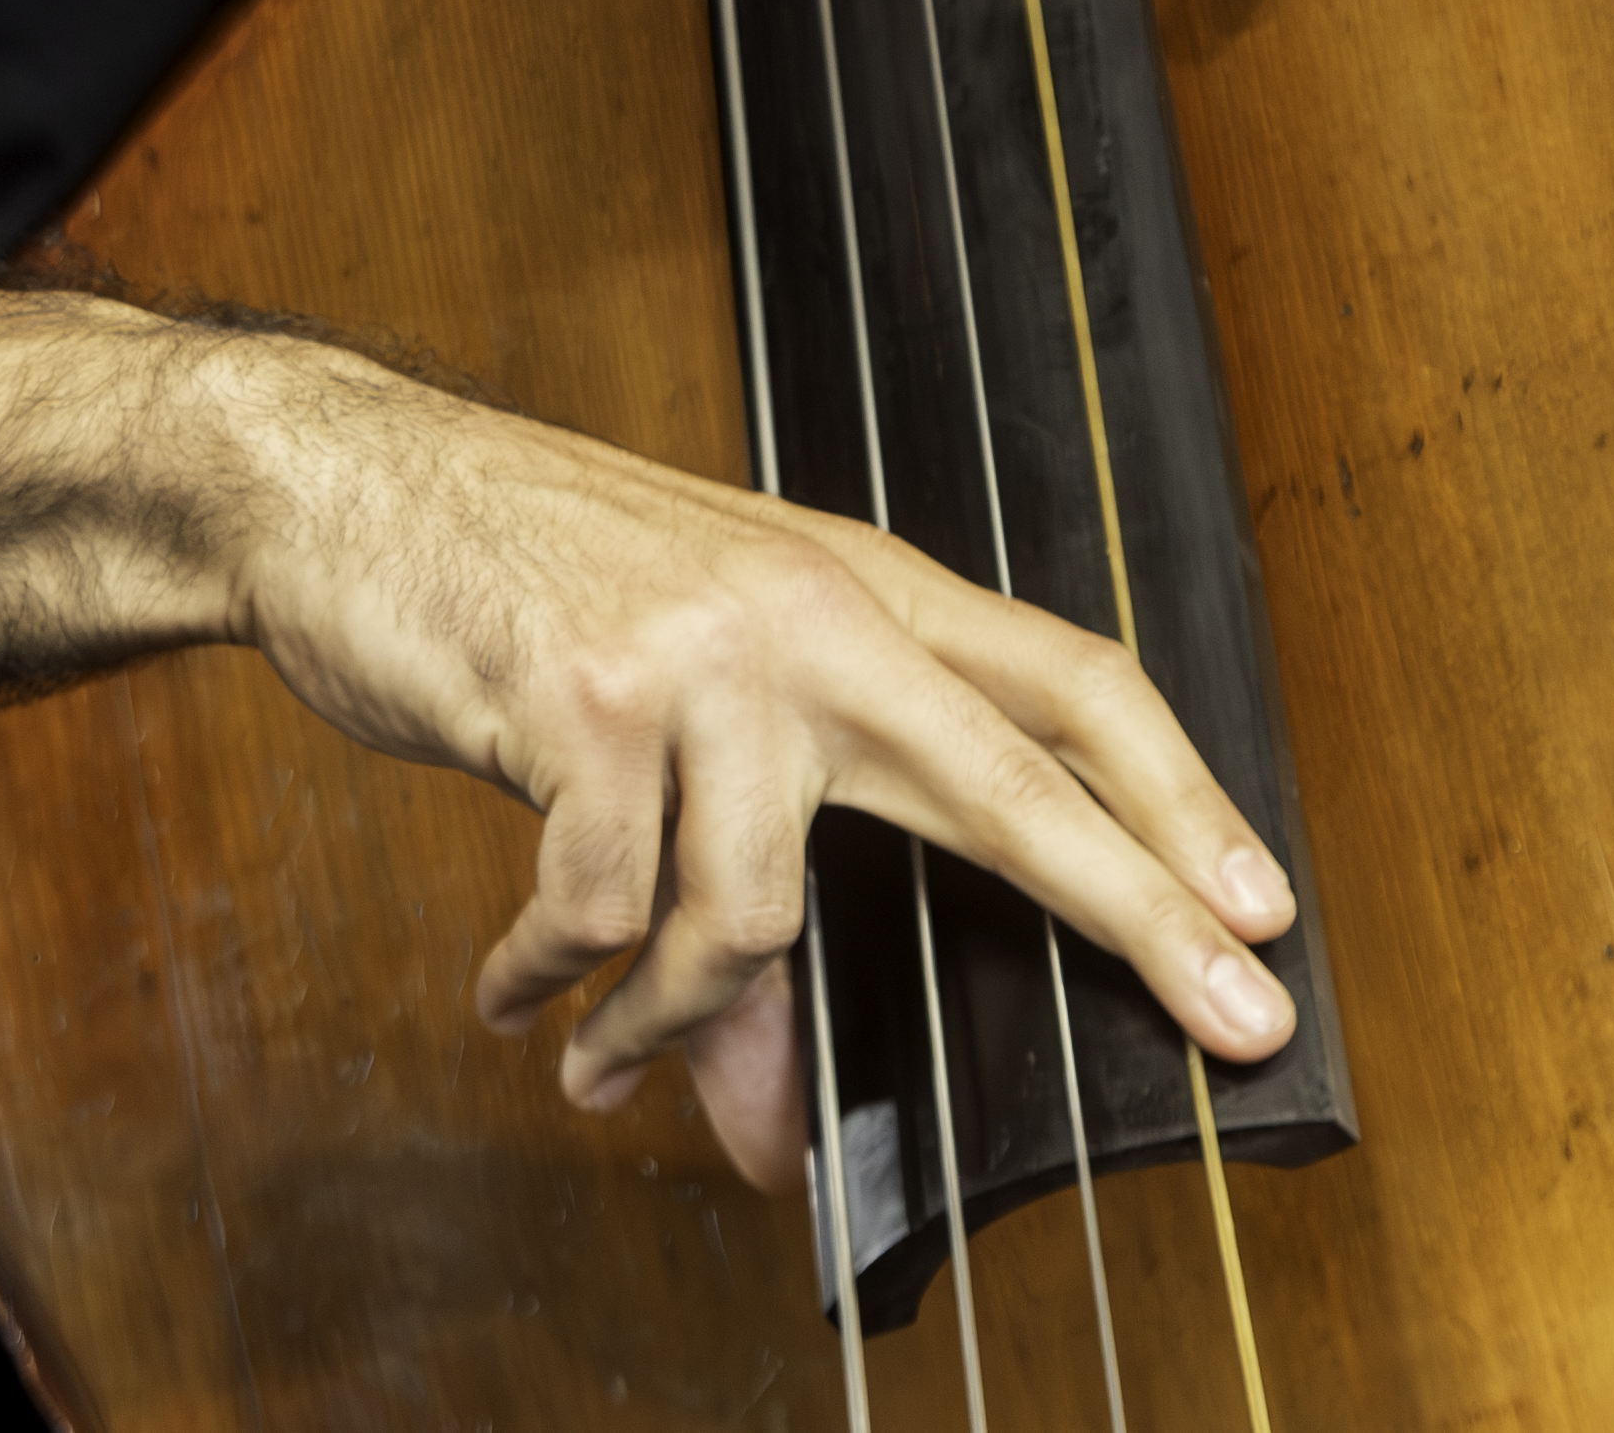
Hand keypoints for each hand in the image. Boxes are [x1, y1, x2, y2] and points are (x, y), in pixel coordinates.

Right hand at [220, 342, 1300, 1188]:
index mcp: (859, 588)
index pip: (1068, 679)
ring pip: (759, 907)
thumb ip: (742, 907)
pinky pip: (605, 907)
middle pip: (1018, 771)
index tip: (1267, 904)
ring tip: (600, 1058)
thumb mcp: (673, 718)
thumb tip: (771, 1133)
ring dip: (671, 1021)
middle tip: (1235, 1014)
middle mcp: (810, 602)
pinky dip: (556, 979)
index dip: (1180, 794)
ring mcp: (704, 642)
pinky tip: (517, 992)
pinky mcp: (585, 688)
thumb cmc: (526, 587)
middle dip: (1139, 905)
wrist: (346, 479)